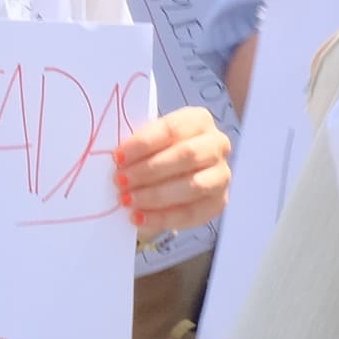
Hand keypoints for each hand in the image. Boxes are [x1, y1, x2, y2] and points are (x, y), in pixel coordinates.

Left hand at [117, 105, 231, 234]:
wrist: (172, 179)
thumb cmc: (158, 153)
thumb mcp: (149, 144)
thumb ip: (138, 148)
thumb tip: (117, 160)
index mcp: (198, 120)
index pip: (172, 129)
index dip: (143, 143)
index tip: (118, 157)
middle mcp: (217, 144)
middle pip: (186, 155)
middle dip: (149, 170)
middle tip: (120, 181)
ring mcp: (221, 175)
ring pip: (192, 186)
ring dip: (155, 195)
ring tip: (127, 200)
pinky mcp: (218, 203)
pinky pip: (191, 213)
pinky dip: (162, 217)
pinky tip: (139, 218)